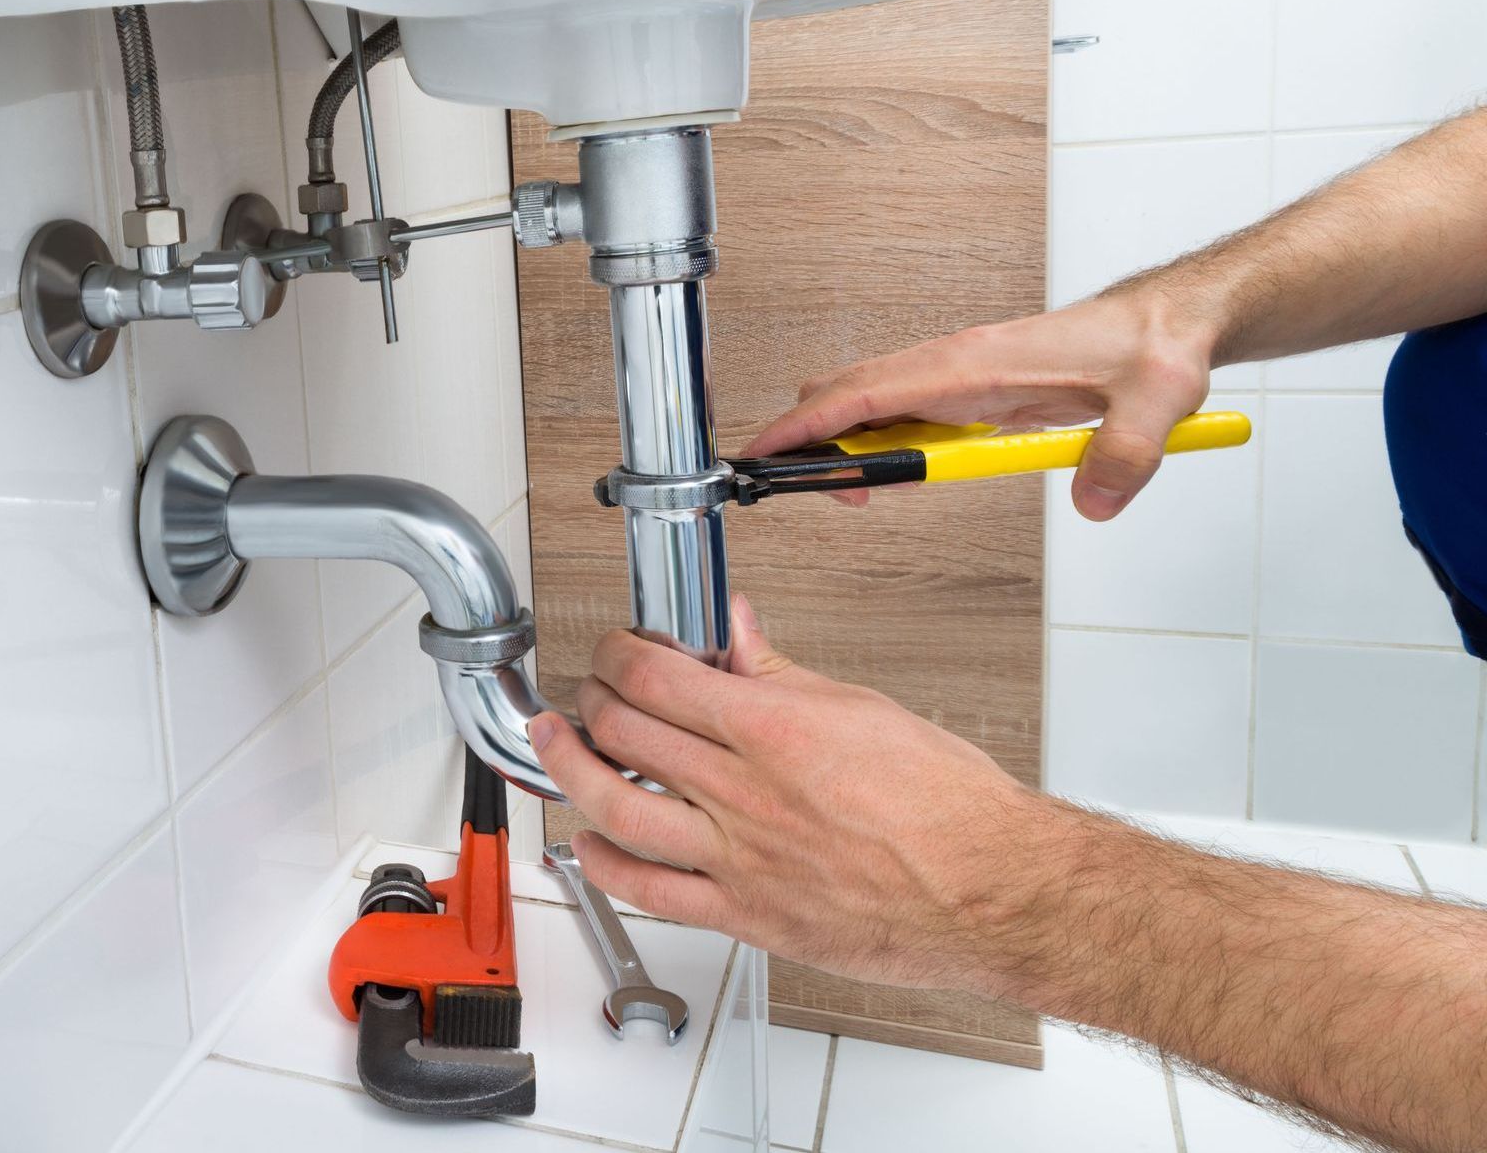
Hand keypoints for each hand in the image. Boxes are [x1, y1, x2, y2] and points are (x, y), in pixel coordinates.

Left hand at [530, 596, 1063, 992]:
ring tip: (557, 745)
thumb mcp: (865, 710)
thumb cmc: (950, 809)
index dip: (618, 655)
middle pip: (627, 734)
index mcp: (775, 730)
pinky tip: (590, 841)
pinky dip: (606, 863)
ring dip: (572, 769)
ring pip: (618, 808)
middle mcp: (747, 794)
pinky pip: (650, 892)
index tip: (615, 650)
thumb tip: (740, 634)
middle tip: (589, 692)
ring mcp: (739, 859)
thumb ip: (785, 675)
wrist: (992, 892)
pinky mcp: (747, 916)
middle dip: (593, 701)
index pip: (658, 678)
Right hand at [745, 292, 1215, 519]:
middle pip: (848, 393)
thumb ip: (1125, 455)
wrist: (1168, 324)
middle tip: (824, 494)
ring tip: (864, 493)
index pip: (866, 392)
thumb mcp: (1154, 403)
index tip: (768, 451)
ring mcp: (958, 375)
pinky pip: (904, 413)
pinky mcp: (971, 390)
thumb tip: (1093, 503)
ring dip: (852, 447)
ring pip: (870, 403)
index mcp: (975, 363)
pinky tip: (909, 473)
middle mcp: (954, 363)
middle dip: (815, 442)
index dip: (809, 424)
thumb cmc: (1154, 350)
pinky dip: (886, 444)